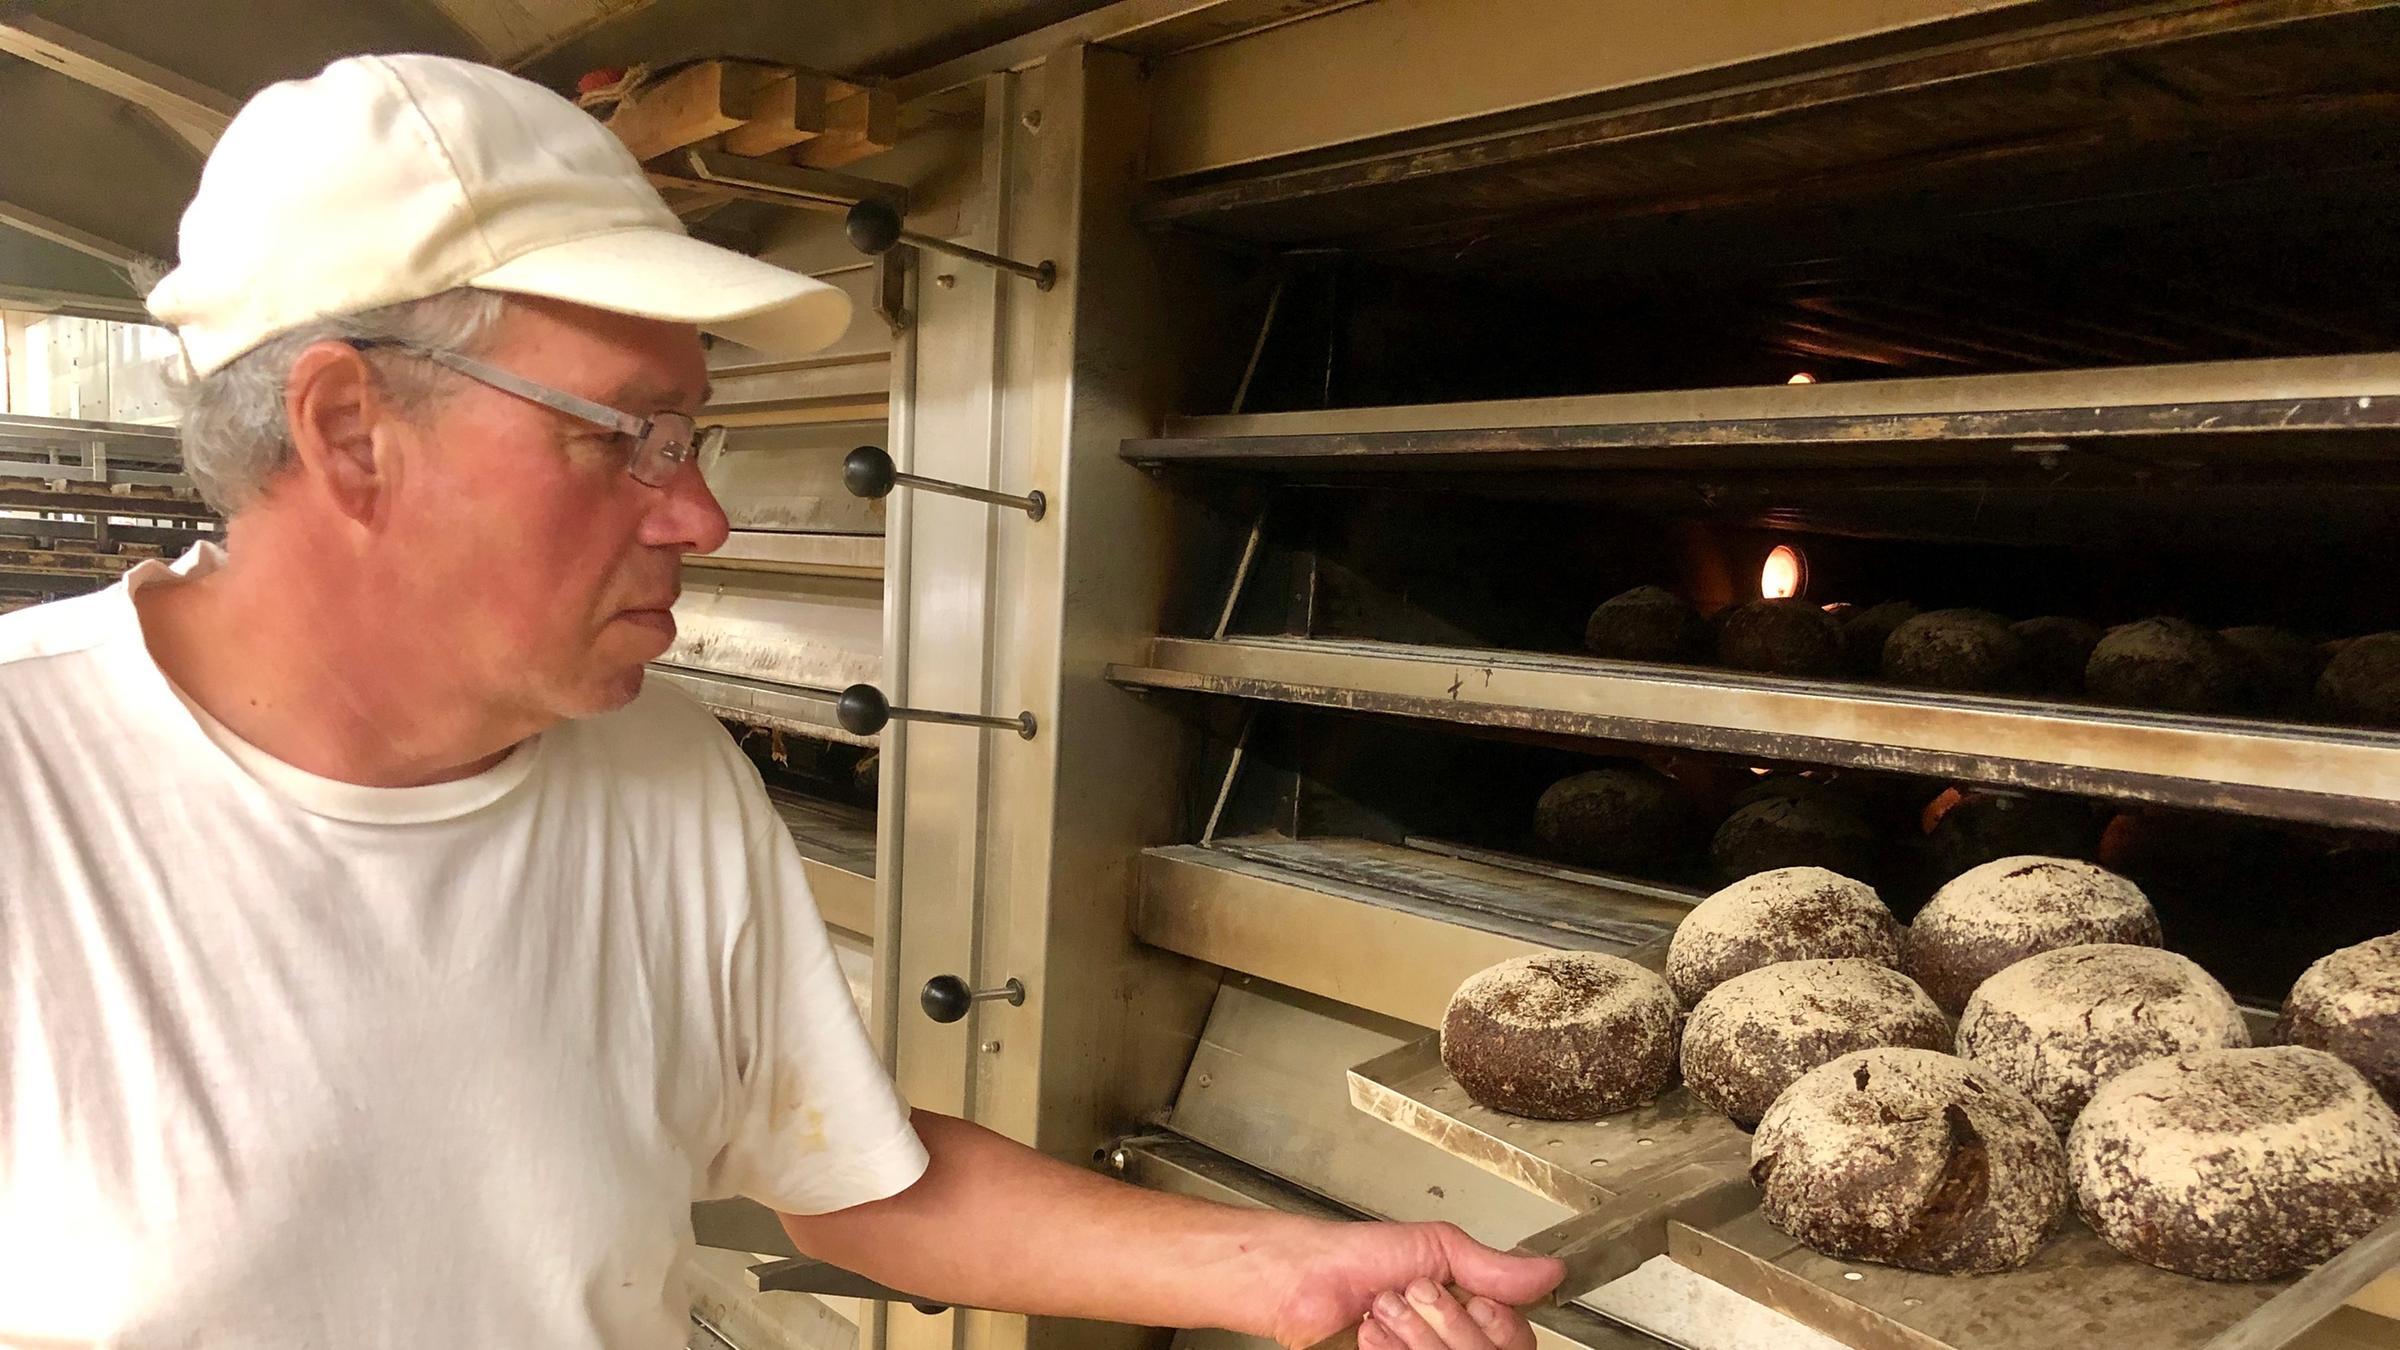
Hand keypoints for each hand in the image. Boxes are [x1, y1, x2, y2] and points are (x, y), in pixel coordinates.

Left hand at [1264, 1220, 1564, 1349]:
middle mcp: (1453, 1345)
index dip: (1493, 1323)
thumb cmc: (1359, 1259)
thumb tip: (1551, 1270)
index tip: (1467, 1298)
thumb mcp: (1436, 1249)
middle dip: (1444, 1324)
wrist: (1301, 1281)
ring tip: (1383, 1312)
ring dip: (1413, 1337)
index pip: (1517, 1341)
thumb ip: (1492, 1266)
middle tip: (1410, 1295)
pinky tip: (1370, 1338)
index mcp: (1473, 1315)